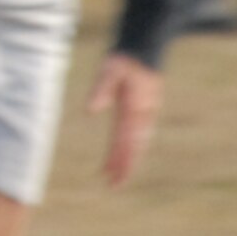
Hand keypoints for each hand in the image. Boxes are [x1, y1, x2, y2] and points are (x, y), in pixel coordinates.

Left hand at [85, 52, 162, 186]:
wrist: (144, 49)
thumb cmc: (123, 60)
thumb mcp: (109, 70)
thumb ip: (100, 90)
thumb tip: (89, 111)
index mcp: (133, 109)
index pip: (125, 141)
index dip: (118, 159)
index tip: (111, 176)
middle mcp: (143, 114)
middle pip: (134, 146)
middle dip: (125, 166)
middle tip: (114, 186)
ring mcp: (146, 113)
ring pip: (138, 142)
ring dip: (129, 159)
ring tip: (117, 177)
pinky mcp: (145, 110)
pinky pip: (140, 134)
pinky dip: (134, 147)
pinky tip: (126, 155)